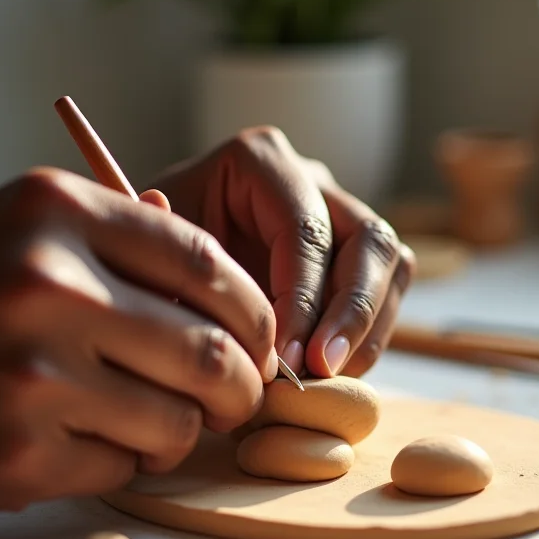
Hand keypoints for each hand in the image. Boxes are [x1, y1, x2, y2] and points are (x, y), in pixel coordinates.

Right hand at [0, 168, 275, 510]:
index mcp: (59, 213)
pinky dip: (126, 460)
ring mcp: (28, 375)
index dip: (254, 311)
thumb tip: (234, 291)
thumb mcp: (36, 231)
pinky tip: (88, 437)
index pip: (206, 263)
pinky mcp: (14, 455)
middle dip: (243, 386)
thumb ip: (130, 246)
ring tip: (154, 415)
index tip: (261, 338)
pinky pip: (124, 469)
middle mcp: (46, 287)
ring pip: (178, 423)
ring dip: (183, 428)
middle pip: (209, 352)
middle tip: (240, 394)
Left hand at [156, 127, 415, 378]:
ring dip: (368, 328)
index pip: (304, 230)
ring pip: (390, 263)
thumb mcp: (147, 249)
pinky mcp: (355, 253)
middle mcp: (312, 179)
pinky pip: (388, 289)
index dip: (302, 299)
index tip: (282, 359)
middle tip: (320, 370)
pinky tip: (333, 370)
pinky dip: (369, 335)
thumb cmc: (155, 251)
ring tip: (328, 377)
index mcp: (259, 161)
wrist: (169, 259)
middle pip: (368, 239)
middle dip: (351, 312)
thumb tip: (199, 258)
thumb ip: (169, 261)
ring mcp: (341, 213)